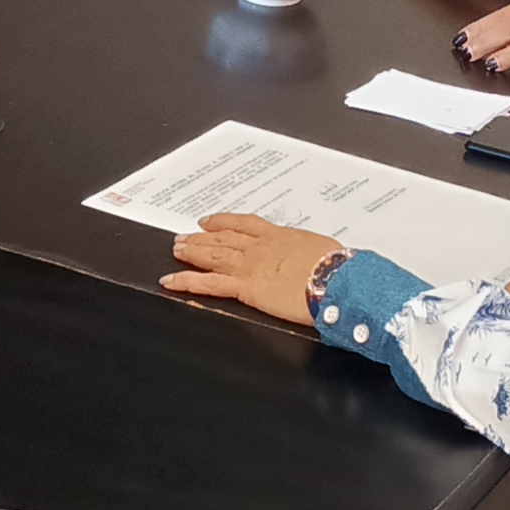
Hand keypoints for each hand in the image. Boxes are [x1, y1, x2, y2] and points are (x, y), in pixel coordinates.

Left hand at [160, 213, 346, 323]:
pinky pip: (208, 283)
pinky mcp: (244, 287)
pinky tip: (170, 281)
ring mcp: (249, 266)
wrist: (336, 279)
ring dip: (192, 252)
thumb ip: (312, 255)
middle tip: (183, 237)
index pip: (245, 225)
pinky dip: (186, 281)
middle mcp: (260, 247)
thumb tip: (320, 261)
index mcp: (280, 237)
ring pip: (212, 256)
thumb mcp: (325, 252)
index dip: (224, 222)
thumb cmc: (339, 267)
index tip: (209, 221)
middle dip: (202, 238)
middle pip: (223, 239)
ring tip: (176, 250)